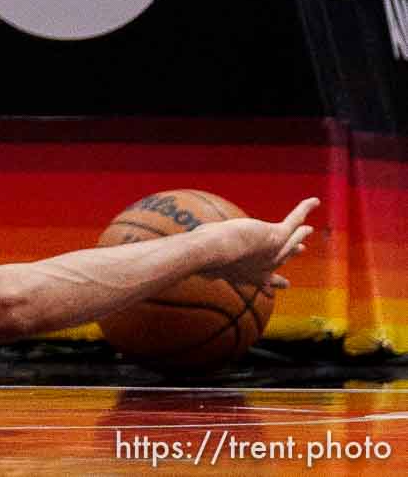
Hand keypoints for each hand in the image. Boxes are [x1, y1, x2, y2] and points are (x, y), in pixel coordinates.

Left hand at [199, 197, 318, 289]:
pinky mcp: (277, 235)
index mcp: (248, 276)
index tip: (272, 291)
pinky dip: (304, 208)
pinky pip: (294, 219)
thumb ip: (197, 269)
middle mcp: (265, 266)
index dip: (269, 285)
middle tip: (301, 249)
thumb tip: (177, 271)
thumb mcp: (201, 267)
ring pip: (292, 239)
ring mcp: (274, 251)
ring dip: (299, 232)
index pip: (261, 282)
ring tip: (307, 228)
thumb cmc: (203, 261)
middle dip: (291, 253)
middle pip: (282, 258)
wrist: (214, 254)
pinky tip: (314, 200)